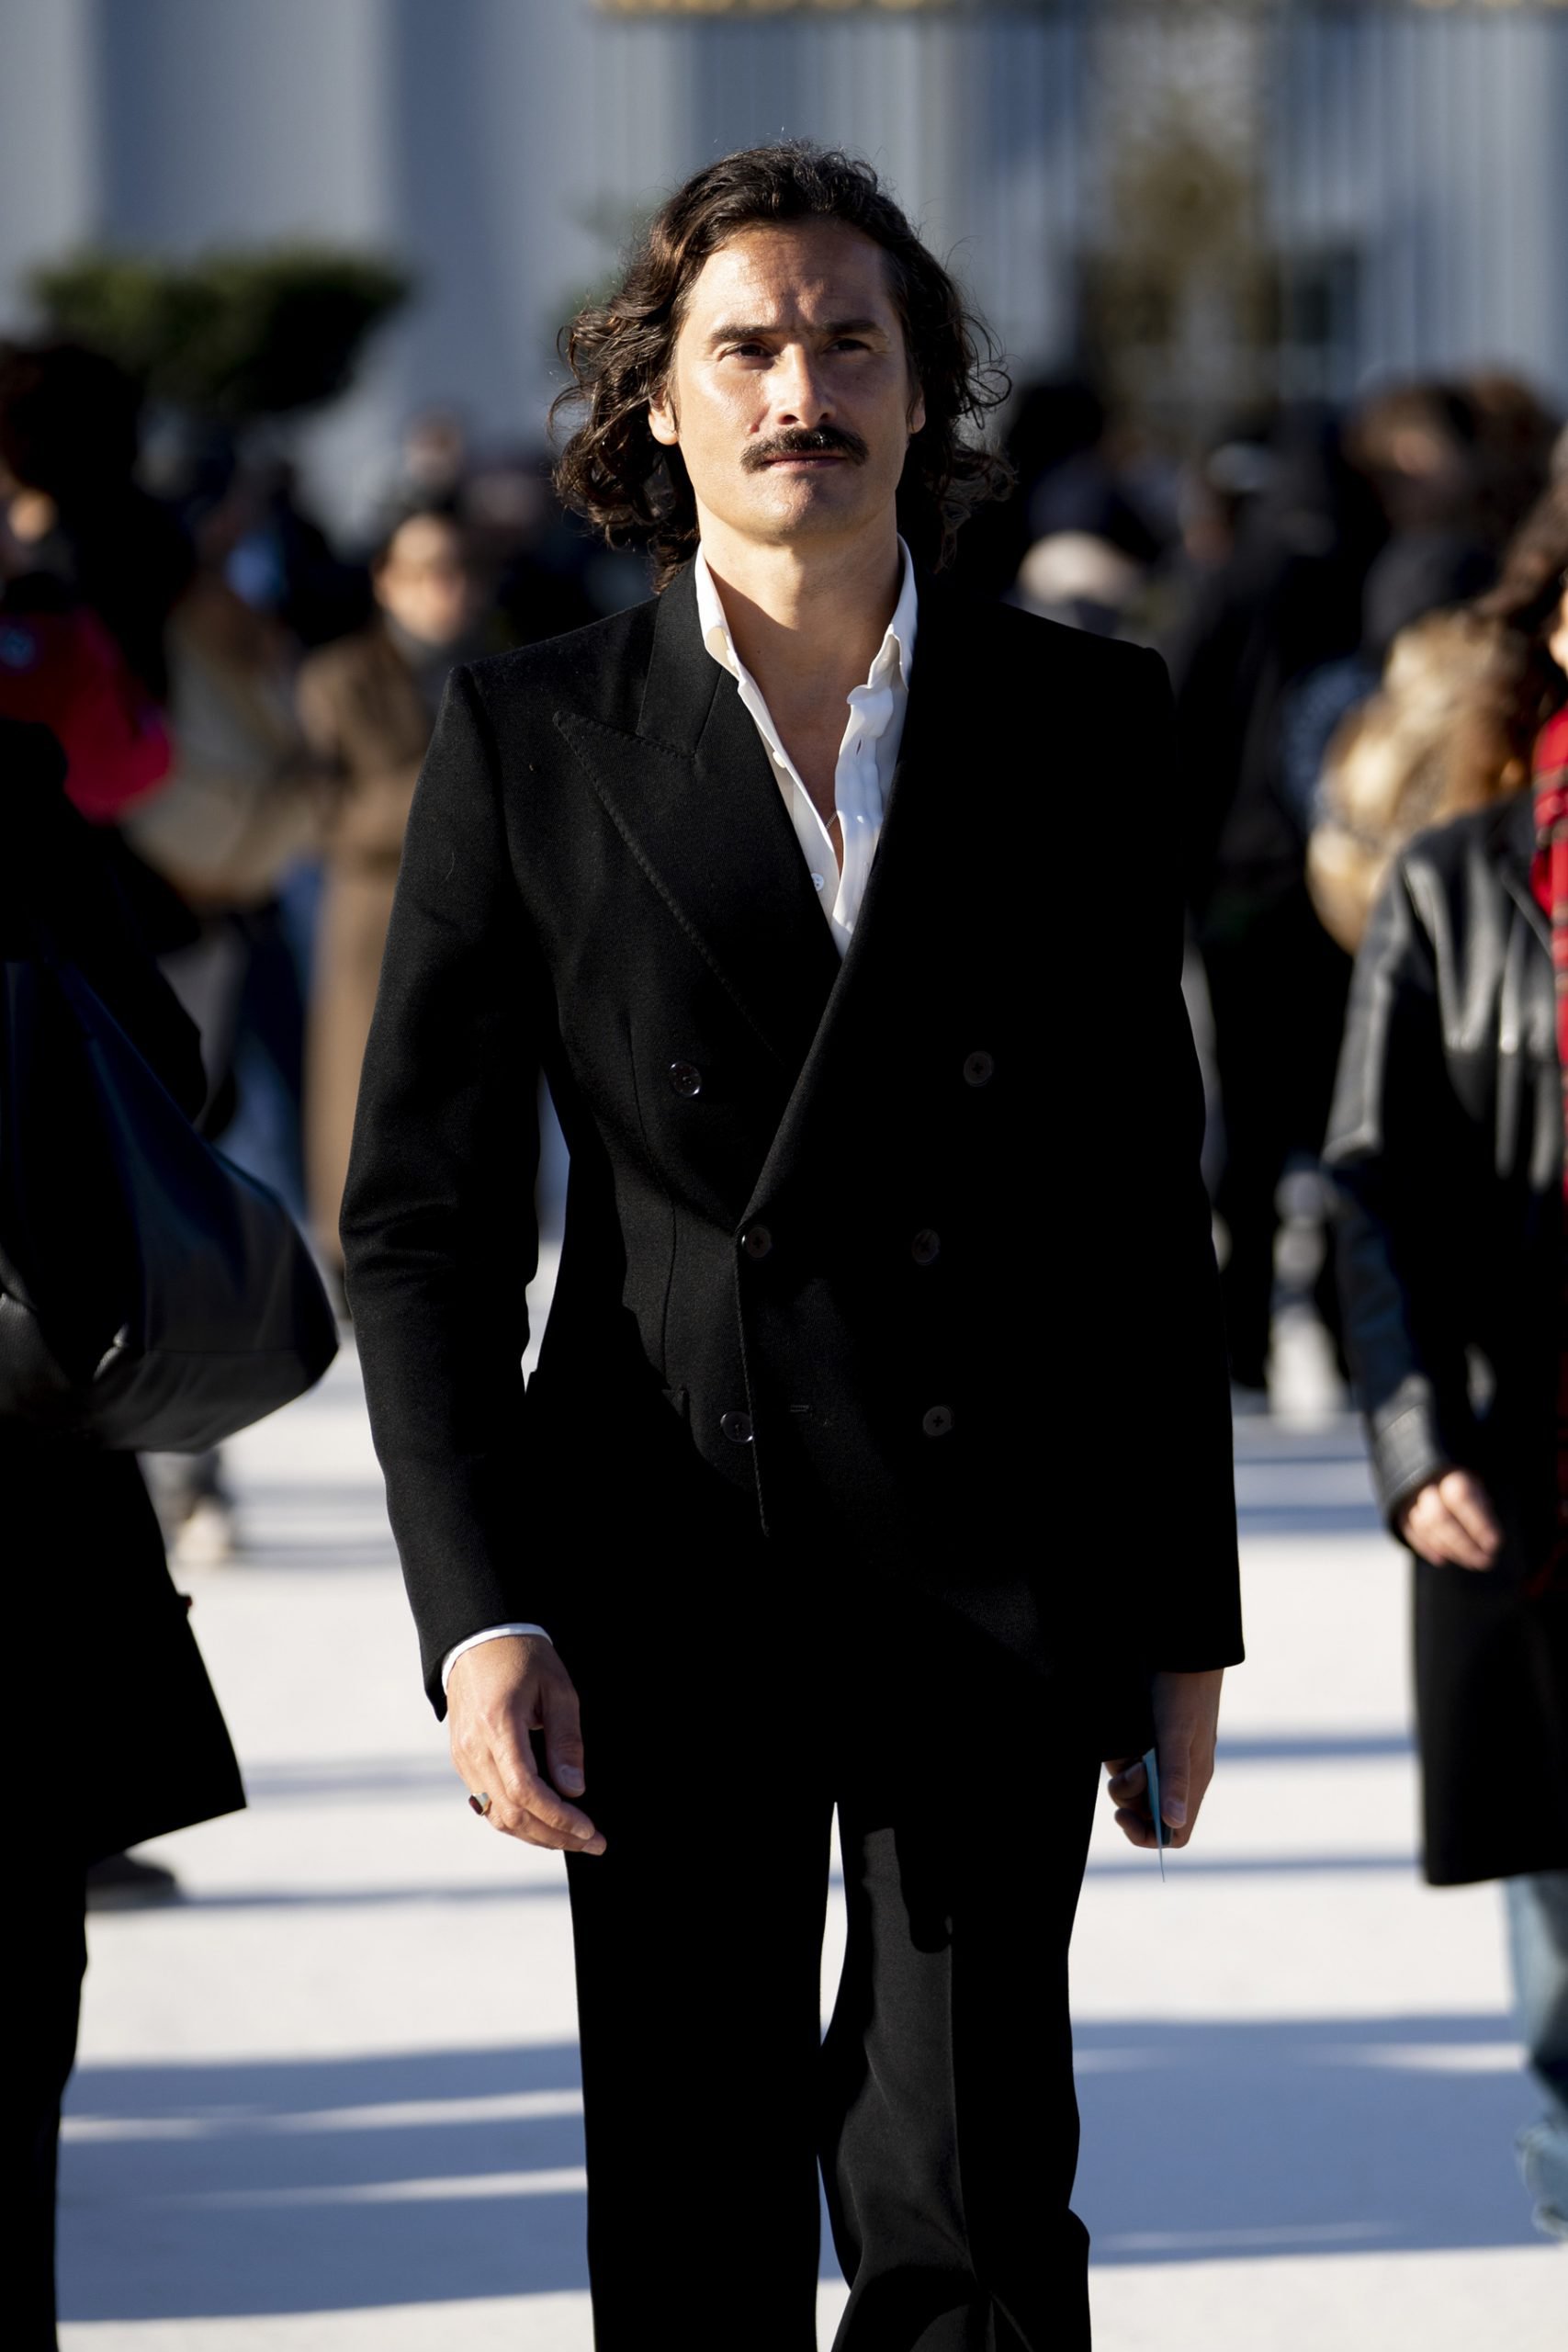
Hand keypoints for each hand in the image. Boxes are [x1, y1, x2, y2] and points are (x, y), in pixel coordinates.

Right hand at [447, 1634, 605, 1854]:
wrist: (478, 1638)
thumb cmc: (521, 1655)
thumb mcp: (557, 1688)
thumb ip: (566, 1740)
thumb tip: (574, 1788)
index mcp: (498, 1726)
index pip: (527, 1792)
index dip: (559, 1819)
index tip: (589, 1830)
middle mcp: (473, 1748)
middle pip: (511, 1813)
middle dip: (554, 1835)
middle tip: (591, 1842)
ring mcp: (463, 1756)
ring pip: (497, 1815)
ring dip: (535, 1834)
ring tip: (572, 1837)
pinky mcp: (462, 1759)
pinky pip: (487, 1803)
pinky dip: (516, 1819)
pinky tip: (544, 1820)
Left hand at [1104, 1667, 1224, 1852]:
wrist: (1179, 1654)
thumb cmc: (1183, 1695)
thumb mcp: (1176, 1736)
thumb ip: (1174, 1778)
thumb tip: (1172, 1822)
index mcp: (1193, 1783)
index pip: (1173, 1834)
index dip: (1148, 1836)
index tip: (1124, 1817)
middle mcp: (1177, 1776)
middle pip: (1146, 1812)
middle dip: (1128, 1799)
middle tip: (1127, 1770)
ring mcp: (1161, 1759)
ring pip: (1132, 1787)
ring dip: (1122, 1774)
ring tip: (1126, 1749)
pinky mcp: (1146, 1741)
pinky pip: (1126, 1762)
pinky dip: (1119, 1755)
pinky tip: (1121, 1737)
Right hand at [1397, 1469, 1501, 1570]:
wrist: (1429, 1473)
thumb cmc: (1462, 1483)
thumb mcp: (1476, 1485)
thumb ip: (1480, 1507)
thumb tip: (1488, 1540)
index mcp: (1449, 1473)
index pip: (1462, 1498)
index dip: (1477, 1522)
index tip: (1494, 1544)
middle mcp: (1426, 1484)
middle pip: (1441, 1517)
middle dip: (1464, 1544)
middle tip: (1485, 1561)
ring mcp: (1410, 1497)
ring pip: (1425, 1526)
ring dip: (1449, 1549)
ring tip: (1471, 1562)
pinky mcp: (1400, 1509)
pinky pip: (1410, 1531)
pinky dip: (1426, 1547)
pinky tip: (1442, 1560)